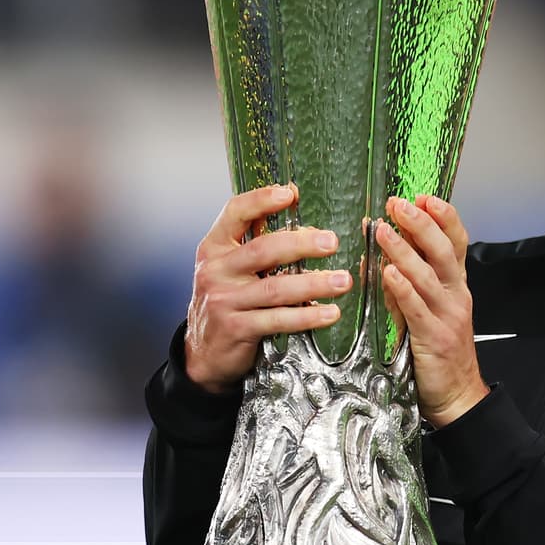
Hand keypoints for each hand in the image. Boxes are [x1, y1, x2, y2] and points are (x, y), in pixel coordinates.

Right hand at [184, 182, 351, 393]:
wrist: (202, 351)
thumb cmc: (225, 301)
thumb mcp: (228, 267)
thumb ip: (253, 241)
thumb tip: (291, 205)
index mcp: (214, 248)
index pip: (234, 213)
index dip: (261, 200)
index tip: (290, 194)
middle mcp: (215, 271)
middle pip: (262, 250)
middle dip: (301, 244)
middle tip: (332, 242)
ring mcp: (224, 300)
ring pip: (275, 288)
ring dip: (314, 284)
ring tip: (342, 281)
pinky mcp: (236, 328)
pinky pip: (278, 319)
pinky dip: (307, 316)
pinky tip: (329, 313)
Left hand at [377, 194, 488, 427]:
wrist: (457, 396)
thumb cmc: (439, 353)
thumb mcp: (430, 311)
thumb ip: (412, 285)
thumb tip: (384, 256)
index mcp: (456, 286)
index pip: (457, 242)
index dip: (443, 217)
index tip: (423, 196)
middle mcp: (456, 296)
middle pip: (444, 251)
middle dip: (421, 224)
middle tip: (398, 203)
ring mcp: (447, 316)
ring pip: (428, 276)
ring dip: (404, 250)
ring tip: (383, 230)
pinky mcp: (434, 339)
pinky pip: (417, 309)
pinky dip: (402, 289)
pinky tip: (388, 273)